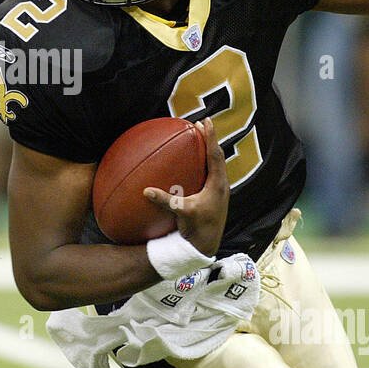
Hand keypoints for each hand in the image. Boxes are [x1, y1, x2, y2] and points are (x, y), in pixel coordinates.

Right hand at [143, 118, 228, 256]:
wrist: (207, 246)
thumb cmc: (197, 229)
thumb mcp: (181, 213)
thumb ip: (165, 200)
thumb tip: (146, 190)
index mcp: (218, 185)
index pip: (214, 155)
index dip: (210, 137)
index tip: (206, 121)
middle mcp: (222, 185)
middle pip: (217, 156)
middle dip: (210, 139)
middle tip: (201, 125)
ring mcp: (220, 191)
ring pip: (216, 165)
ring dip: (209, 151)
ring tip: (199, 140)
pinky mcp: (215, 197)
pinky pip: (211, 174)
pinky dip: (204, 165)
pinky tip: (193, 165)